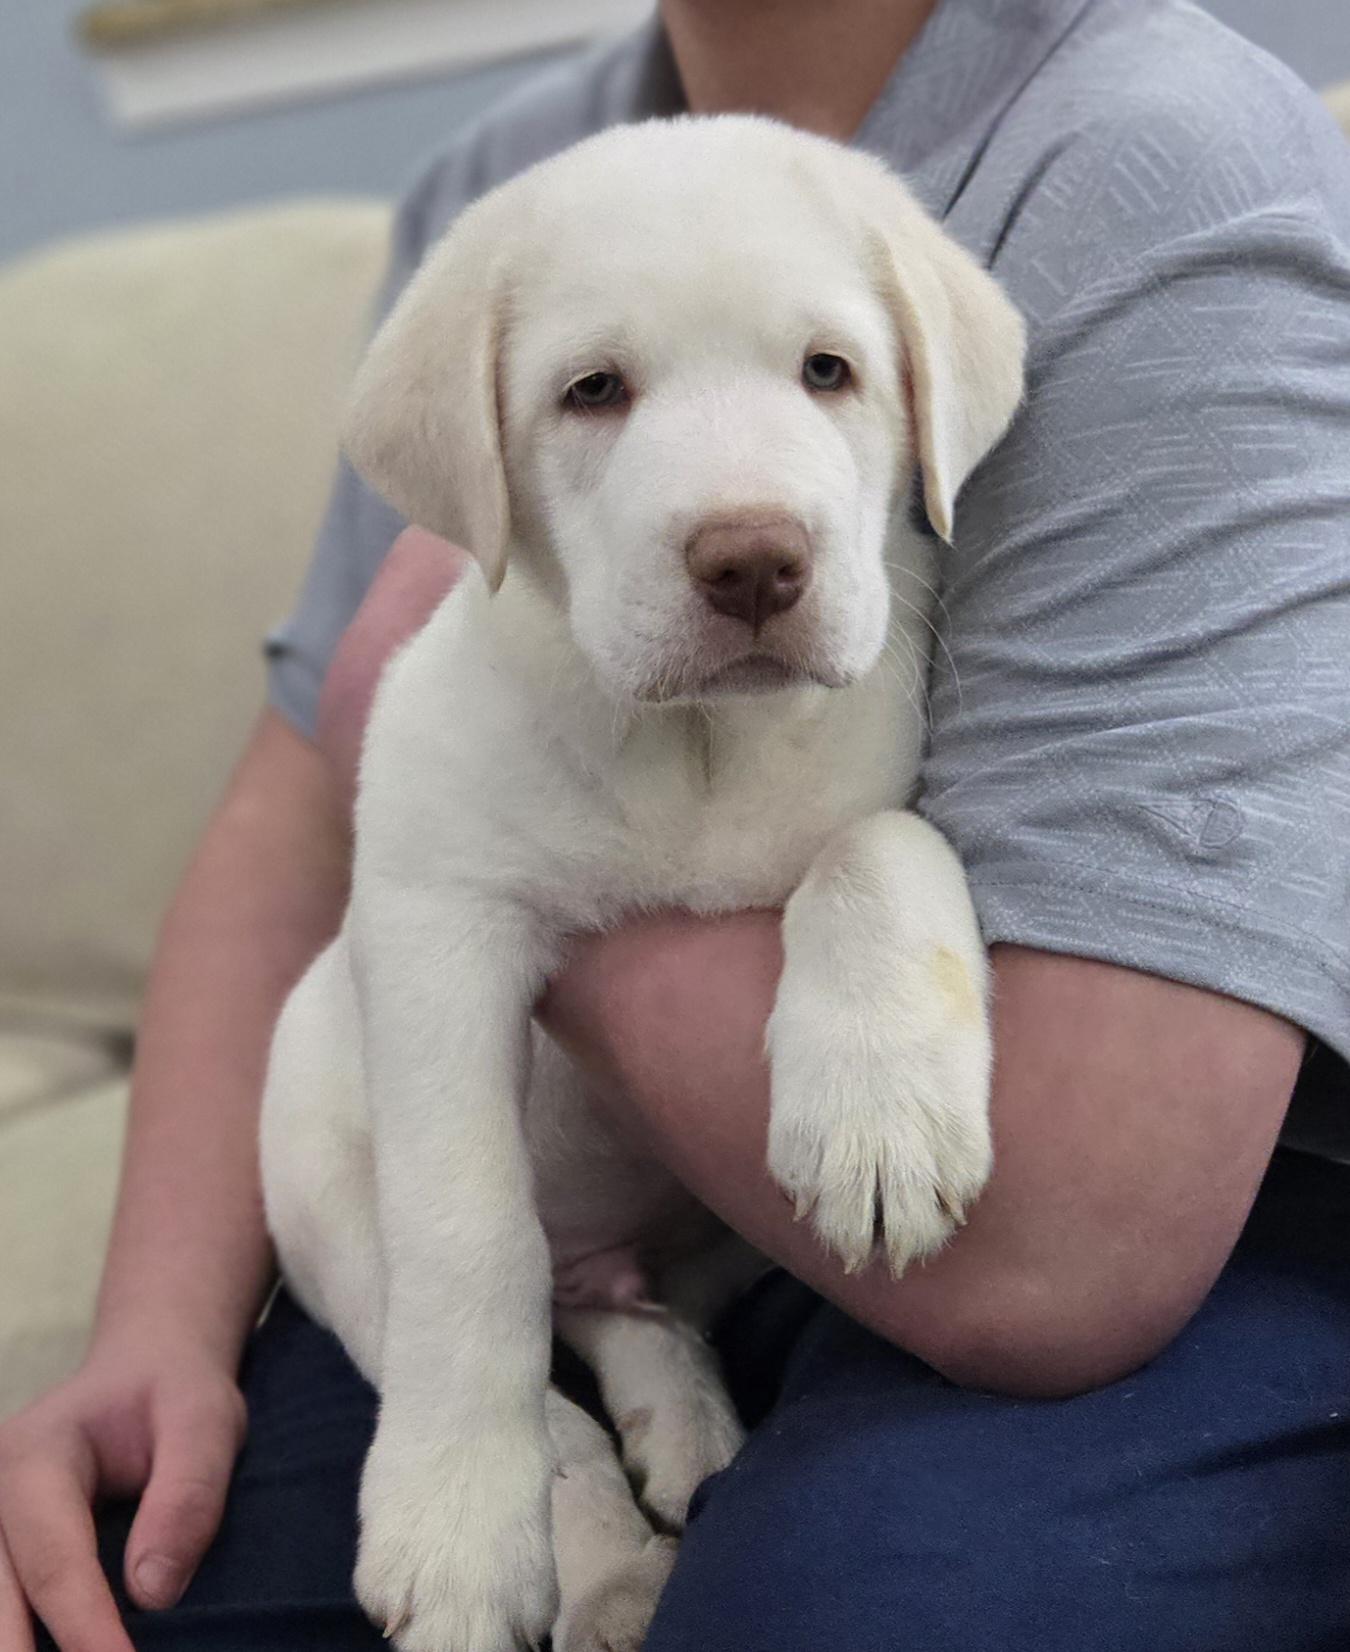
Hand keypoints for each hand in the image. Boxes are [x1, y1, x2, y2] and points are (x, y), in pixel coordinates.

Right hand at [0, 1329, 245, 1650]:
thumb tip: (152, 1593)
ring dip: (22, 1650)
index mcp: (36, 1454)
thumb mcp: (205, 1421)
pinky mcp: (0, 1552)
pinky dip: (25, 1636)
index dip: (85, 1628)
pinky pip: (4, 1604)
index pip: (54, 1561)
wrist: (147, 1369)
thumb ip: (186, 1496)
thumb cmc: (176, 1392)